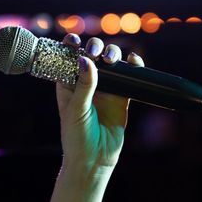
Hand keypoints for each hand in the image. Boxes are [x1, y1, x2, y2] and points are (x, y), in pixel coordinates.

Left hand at [56, 34, 144, 172]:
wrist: (94, 160)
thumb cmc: (76, 138)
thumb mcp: (76, 110)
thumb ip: (83, 85)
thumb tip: (86, 60)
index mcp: (68, 84)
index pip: (68, 58)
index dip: (71, 46)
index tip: (74, 41)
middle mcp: (86, 83)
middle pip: (92, 55)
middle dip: (95, 48)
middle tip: (96, 54)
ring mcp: (105, 89)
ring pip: (111, 63)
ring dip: (113, 54)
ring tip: (112, 60)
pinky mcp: (122, 98)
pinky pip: (129, 78)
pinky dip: (133, 67)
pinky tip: (134, 61)